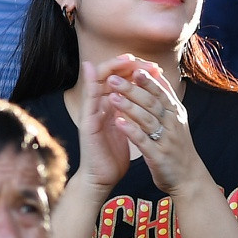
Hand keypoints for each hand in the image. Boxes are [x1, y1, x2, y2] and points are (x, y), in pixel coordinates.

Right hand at [77, 56, 163, 190]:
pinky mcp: (86, 123)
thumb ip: (128, 112)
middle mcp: (98, 106)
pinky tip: (92, 70)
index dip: (133, 69)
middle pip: (107, 75)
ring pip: (96, 81)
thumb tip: (140, 98)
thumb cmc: (112, 155)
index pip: (119, 80)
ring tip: (124, 58)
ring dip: (110, 68)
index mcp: (108, 107)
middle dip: (124, 64)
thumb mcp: (124, 128)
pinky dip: (89, 83)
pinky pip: (88, 99)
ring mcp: (90, 113)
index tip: (151, 65)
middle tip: (140, 58)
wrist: (102, 178)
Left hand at [104, 66, 209, 196]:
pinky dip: (132, 131)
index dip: (147, 79)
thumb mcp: (176, 119)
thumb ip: (165, 97)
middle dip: (132, 89)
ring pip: (147, 119)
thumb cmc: (177, 145)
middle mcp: (173, 123)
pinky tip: (119, 123)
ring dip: (129, 107)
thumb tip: (157, 72)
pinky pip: (144, 141)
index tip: (132, 66)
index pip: (160, 91)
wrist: (189, 178)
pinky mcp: (159, 155)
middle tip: (113, 78)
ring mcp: (166, 139)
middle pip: (152, 102)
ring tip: (112, 97)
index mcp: (175, 113)